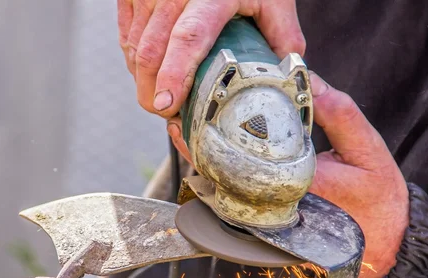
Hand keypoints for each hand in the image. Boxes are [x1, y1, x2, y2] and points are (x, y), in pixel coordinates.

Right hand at [117, 0, 304, 116]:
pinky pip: (126, 39)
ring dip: (145, 82)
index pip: (188, 38)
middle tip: (169, 117)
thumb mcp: (273, 2)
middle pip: (151, 52)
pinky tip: (152, 75)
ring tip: (165, 99)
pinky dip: (136, 65)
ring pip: (134, 50)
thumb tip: (301, 91)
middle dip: (153, 94)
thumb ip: (285, 42)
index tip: (167, 105)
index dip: (174, 75)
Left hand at [168, 72, 409, 277]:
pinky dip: (222, 184)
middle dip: (202, 151)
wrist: (384, 246)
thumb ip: (338, 113)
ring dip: (206, 167)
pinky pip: (237, 206)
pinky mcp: (270, 229)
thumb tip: (307, 80)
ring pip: (226, 194)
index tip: (198, 113)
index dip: (217, 135)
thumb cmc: (378, 200)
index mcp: (298, 183)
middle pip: (226, 177)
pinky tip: (212, 164)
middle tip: (181, 125)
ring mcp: (270, 222)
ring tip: (188, 139)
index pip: (246, 157)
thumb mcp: (367, 149)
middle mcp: (276, 207)